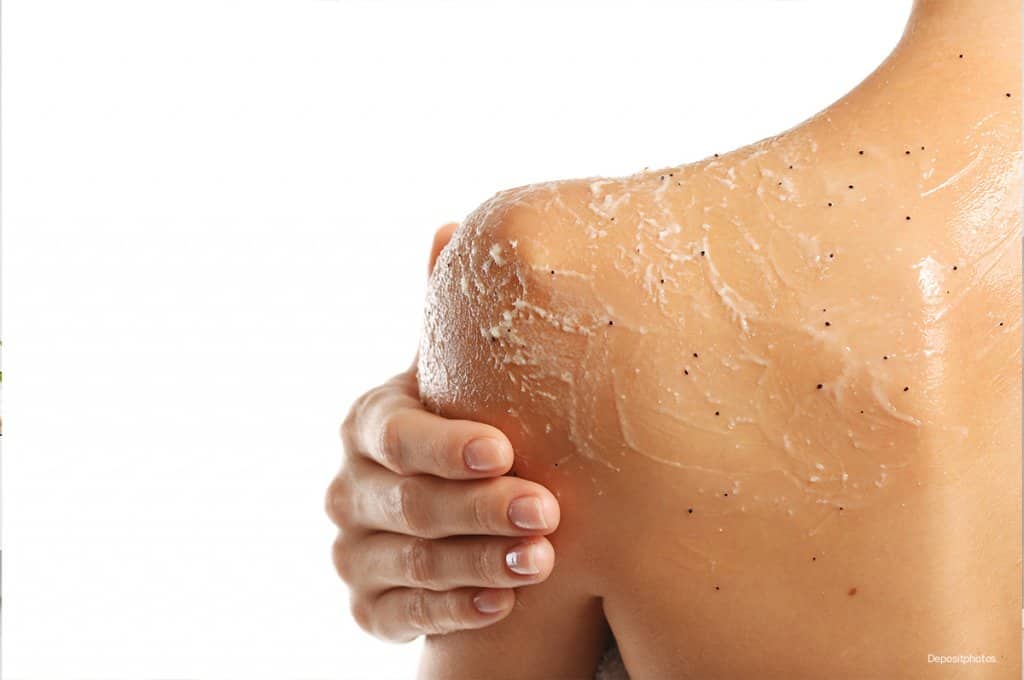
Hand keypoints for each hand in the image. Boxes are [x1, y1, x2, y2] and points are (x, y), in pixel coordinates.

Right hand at [325, 224, 560, 641]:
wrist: (454, 508)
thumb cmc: (464, 429)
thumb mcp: (454, 380)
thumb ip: (450, 322)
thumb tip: (450, 225)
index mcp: (370, 423)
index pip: (397, 435)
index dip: (445, 445)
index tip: (504, 448)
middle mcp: (349, 487)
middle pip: (408, 503)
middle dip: (478, 508)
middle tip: (545, 510)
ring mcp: (355, 551)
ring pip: (411, 565)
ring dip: (479, 561)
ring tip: (543, 559)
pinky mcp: (367, 605)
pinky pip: (404, 617)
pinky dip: (456, 609)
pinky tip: (505, 601)